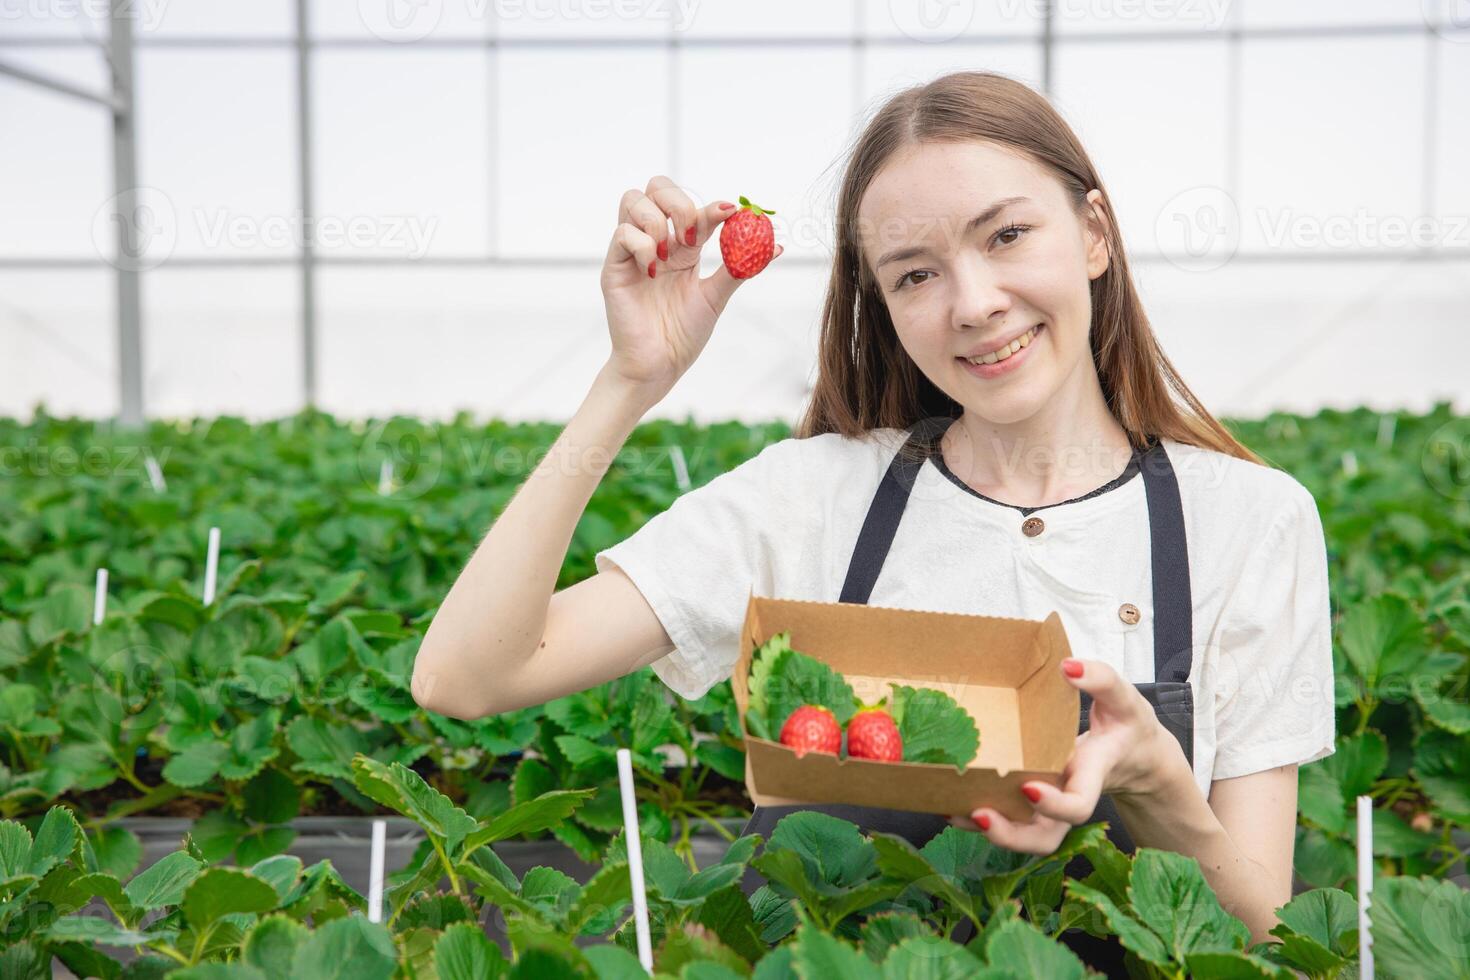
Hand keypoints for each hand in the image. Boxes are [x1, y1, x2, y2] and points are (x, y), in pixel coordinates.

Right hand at [600, 175, 782, 397]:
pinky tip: (653, 270)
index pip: (693, 209)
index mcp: (681, 248)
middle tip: (692, 235)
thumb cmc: (683, 336)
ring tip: (667, 255)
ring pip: (633, 200)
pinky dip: (642, 245)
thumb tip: (775, 246)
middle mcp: (656, 243)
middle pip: (656, 188)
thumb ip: (739, 268)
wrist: (658, 366)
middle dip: (678, 201)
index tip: (731, 212)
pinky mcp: (614, 267)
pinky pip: (622, 234)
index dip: (711, 206)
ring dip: (656, 220)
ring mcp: (632, 252)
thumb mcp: (716, 297)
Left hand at [946, 657, 1185, 853]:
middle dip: (1012, 835)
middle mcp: (1069, 798)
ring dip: (990, 832)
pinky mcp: (1036, 805)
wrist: (1135, 756)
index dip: (1054, 805)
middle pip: (1045, 837)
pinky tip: (952, 805)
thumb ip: (1102, 680)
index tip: (1027, 787)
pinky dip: (982, 820)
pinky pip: (1013, 822)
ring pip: (1025, 838)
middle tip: (979, 813)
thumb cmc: (1127, 727)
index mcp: (1092, 776)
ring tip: (953, 811)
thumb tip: (1069, 667)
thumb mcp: (1124, 699)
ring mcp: (1052, 808)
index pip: (1078, 805)